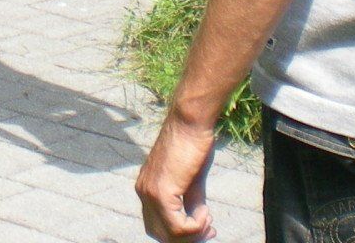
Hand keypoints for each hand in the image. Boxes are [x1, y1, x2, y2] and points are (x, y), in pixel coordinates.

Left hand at [137, 113, 217, 241]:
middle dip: (188, 238)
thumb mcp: (192, 181)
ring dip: (195, 232)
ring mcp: (149, 193)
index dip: (182, 234)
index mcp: (147, 187)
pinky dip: (196, 225)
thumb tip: (198, 226)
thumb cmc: (193, 145)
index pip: (158, 225)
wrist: (190, 123)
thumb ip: (190, 203)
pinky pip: (178, 227)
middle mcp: (143, 191)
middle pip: (161, 234)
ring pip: (170, 234)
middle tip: (211, 230)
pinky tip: (206, 211)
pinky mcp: (161, 192)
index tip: (206, 228)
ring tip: (208, 218)